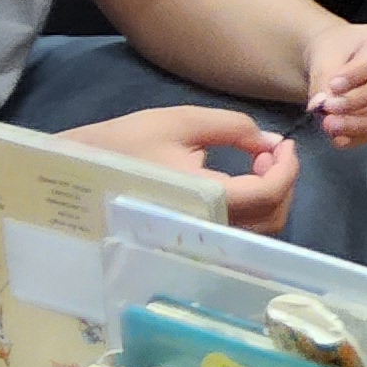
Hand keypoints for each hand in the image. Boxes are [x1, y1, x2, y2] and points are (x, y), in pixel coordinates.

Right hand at [68, 108, 298, 233]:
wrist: (79, 176)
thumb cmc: (126, 143)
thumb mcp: (182, 121)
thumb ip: (234, 128)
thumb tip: (272, 142)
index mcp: (203, 198)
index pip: (266, 194)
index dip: (287, 168)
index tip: (284, 144)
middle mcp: (203, 229)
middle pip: (270, 220)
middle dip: (283, 182)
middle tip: (269, 152)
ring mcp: (196, 242)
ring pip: (258, 235)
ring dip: (270, 199)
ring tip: (254, 166)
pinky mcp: (190, 244)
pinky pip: (237, 239)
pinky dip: (252, 214)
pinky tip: (239, 187)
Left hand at [301, 17, 366, 145]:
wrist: (344, 61)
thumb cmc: (343, 48)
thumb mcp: (330, 52)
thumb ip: (326, 76)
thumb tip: (322, 105)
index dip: (364, 70)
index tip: (334, 84)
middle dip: (365, 98)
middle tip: (330, 106)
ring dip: (362, 122)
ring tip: (330, 125)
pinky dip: (363, 135)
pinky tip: (340, 138)